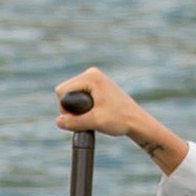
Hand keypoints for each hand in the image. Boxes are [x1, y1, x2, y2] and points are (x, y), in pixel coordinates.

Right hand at [54, 69, 188, 174]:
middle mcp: (91, 74)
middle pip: (64, 92)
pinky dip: (82, 108)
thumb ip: (74, 121)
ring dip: (77, 109)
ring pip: (71, 95)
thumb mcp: (95, 121)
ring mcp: (94, 79)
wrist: (137, 122)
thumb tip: (58, 121)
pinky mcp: (96, 86)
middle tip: (87, 119)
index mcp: (91, 77)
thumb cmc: (120, 119)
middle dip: (71, 108)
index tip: (79, 118)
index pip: (61, 91)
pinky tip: (94, 114)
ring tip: (93, 116)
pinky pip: (78, 96)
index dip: (65, 108)